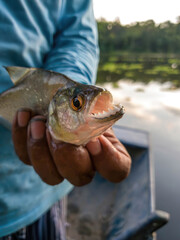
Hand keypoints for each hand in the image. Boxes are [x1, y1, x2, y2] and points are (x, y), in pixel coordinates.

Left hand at [12, 110, 130, 185]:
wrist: (58, 99)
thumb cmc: (80, 101)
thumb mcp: (91, 101)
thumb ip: (93, 106)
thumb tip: (84, 110)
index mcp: (105, 152)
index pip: (116, 169)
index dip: (107, 160)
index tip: (96, 140)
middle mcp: (83, 164)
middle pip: (80, 178)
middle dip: (67, 156)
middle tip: (57, 134)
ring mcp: (58, 165)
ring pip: (50, 176)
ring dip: (41, 150)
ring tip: (38, 123)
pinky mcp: (35, 158)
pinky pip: (26, 158)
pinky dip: (22, 137)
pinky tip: (24, 116)